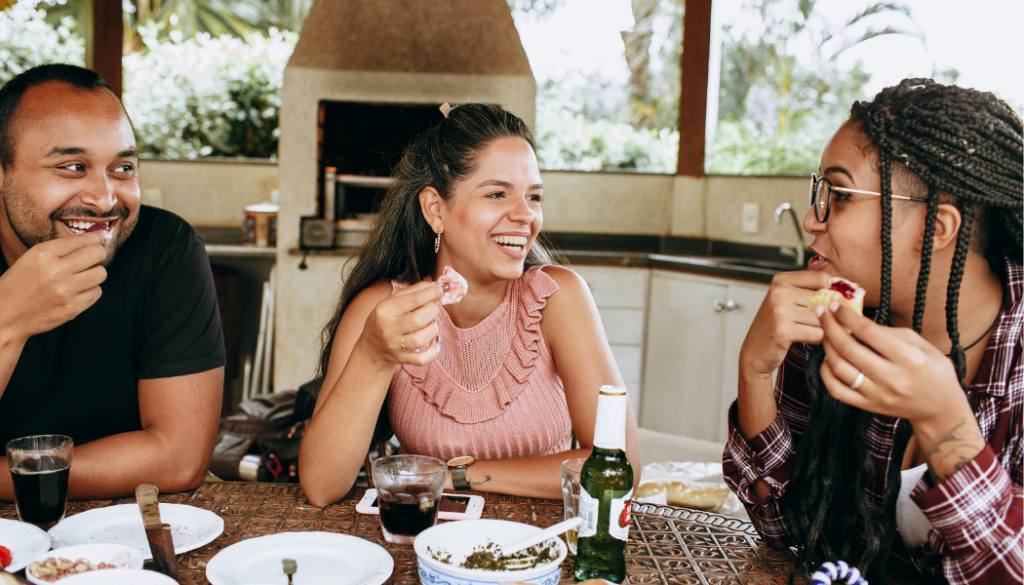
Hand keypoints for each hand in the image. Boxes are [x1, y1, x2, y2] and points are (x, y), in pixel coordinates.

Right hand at [0, 231, 109, 341]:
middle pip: (97, 254)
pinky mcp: (72, 308)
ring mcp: (65, 291)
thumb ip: (59, 249)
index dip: (96, 237)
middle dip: (98, 254)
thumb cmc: (18, 285)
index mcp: (42, 254)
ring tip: (82, 276)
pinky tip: (78, 291)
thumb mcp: (31, 259)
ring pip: (100, 274)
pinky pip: (97, 293)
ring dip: (95, 273)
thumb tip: (93, 239)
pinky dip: (91, 290)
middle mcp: (55, 271)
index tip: (102, 237)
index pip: (81, 240)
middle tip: (94, 257)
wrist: (6, 315)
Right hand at [358, 280, 443, 366]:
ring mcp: (395, 346)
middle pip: (419, 319)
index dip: (432, 293)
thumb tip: (435, 284)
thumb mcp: (392, 302)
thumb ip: (413, 291)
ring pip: (421, 339)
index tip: (442, 289)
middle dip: (433, 310)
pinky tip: (434, 342)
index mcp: (385, 310)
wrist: (372, 348)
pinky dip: (434, 351)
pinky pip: (423, 359)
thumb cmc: (385, 320)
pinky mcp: (402, 359)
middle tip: (433, 308)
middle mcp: (388, 328)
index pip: (414, 299)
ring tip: (430, 324)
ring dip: (433, 329)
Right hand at [740, 271, 832, 377]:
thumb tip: (848, 291)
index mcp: (781, 280)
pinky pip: (817, 334)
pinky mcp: (783, 330)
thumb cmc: (776, 325)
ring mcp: (779, 310)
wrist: (754, 351)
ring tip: (810, 331)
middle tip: (824, 321)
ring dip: (823, 328)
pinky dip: (816, 339)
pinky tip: (806, 339)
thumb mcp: (788, 301)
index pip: (822, 278)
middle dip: (830, 313)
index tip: (841, 299)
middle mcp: (779, 292)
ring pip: (822, 318)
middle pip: (824, 300)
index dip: (837, 289)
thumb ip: (811, 292)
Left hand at [816, 301, 968, 424]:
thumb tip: (858, 320)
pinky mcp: (869, 407)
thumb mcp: (921, 344)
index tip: (835, 304)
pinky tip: (828, 359)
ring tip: (824, 332)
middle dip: (830, 326)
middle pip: (849, 349)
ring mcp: (878, 395)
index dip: (847, 316)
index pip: (869, 332)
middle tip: (821, 312)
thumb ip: (890, 332)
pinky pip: (837, 390)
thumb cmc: (933, 371)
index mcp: (909, 358)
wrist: (940, 409)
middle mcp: (891, 378)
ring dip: (826, 347)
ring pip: (839, 368)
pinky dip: (826, 373)